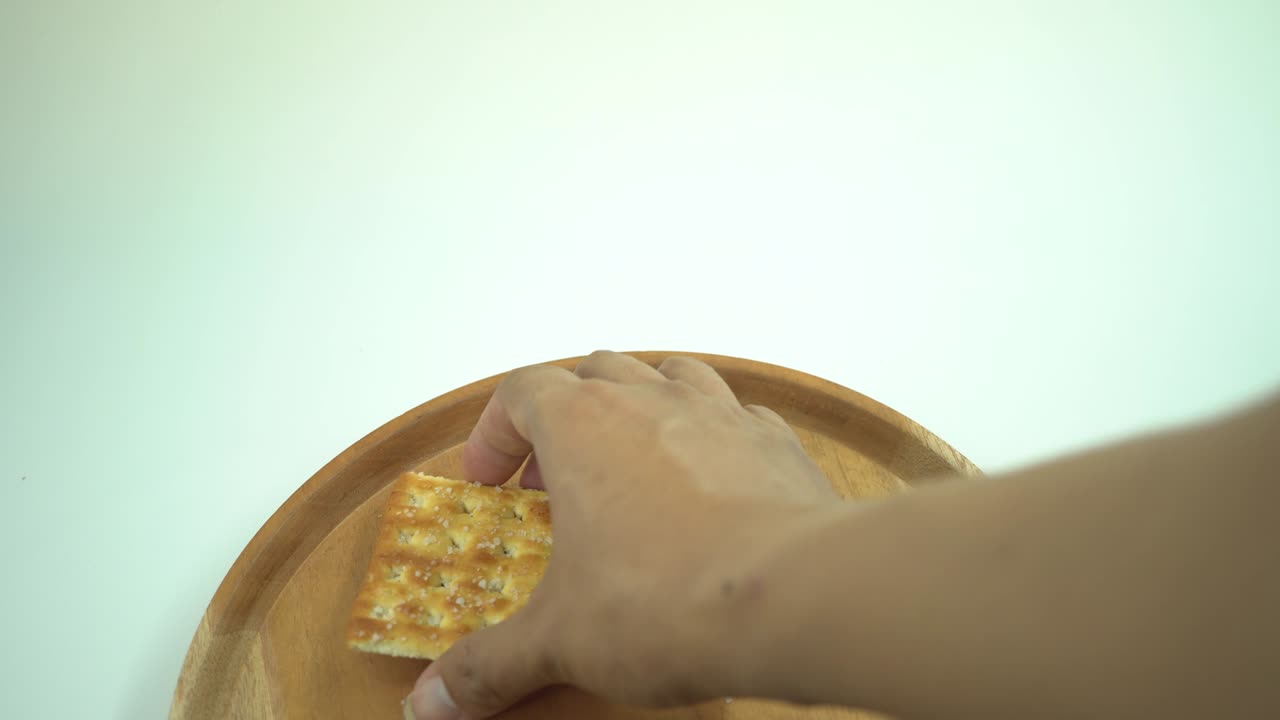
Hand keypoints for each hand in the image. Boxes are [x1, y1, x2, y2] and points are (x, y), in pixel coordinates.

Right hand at [408, 351, 835, 718]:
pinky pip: (736, 414)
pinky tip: (709, 483)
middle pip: (593, 372)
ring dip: (640, 406)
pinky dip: (712, 435)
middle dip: (563, 416)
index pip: (521, 391)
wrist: (796, 597)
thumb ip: (488, 666)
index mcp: (582, 424)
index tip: (489, 481)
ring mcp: (722, 413)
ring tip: (629, 461)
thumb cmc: (668, 599)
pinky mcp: (777, 443)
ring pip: (669, 375)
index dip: (494, 431)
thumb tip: (430, 704)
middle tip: (551, 480)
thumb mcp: (559, 640)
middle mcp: (651, 400)